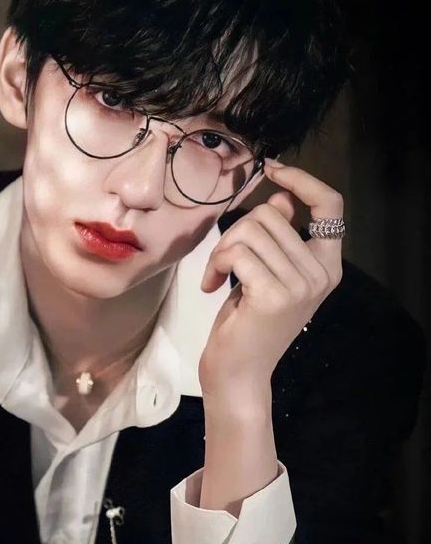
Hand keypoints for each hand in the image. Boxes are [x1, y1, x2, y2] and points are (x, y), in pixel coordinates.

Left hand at [198, 157, 343, 404]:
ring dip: (222, 250)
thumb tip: (281, 198)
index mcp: (326, 266)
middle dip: (235, 232)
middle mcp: (321, 274)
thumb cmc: (248, 323)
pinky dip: (215, 264)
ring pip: (249, 230)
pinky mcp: (274, 295)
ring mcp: (300, 285)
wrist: (238, 373)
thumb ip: (278, 237)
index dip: (303, 180)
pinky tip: (211, 287)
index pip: (331, 205)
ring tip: (217, 277)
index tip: (273, 170)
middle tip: (223, 263)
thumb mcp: (266, 273)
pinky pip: (236, 252)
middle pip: (270, 214)